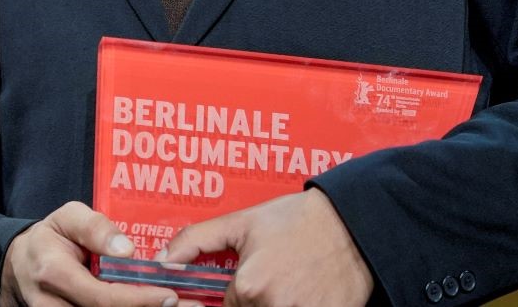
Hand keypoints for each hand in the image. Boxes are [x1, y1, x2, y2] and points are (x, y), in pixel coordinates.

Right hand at [0, 201, 180, 306]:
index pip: (102, 297)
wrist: (19, 265)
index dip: (138, 300)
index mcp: (53, 273)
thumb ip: (94, 227)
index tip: (170, 295)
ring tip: (176, 306)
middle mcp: (51, 305)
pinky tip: (149, 305)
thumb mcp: (67, 217)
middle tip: (186, 305)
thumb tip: (126, 249)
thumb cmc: (50, 238)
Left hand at [159, 190, 371, 306]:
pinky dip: (300, 303)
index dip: (236, 292)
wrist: (352, 223)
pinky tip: (308, 289)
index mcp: (249, 287)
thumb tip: (164, 260)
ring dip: (277, 301)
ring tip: (292, 279)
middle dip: (257, 297)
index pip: (226, 306)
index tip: (251, 279)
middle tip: (277, 273)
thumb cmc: (296, 220)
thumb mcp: (240, 222)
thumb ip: (195, 241)